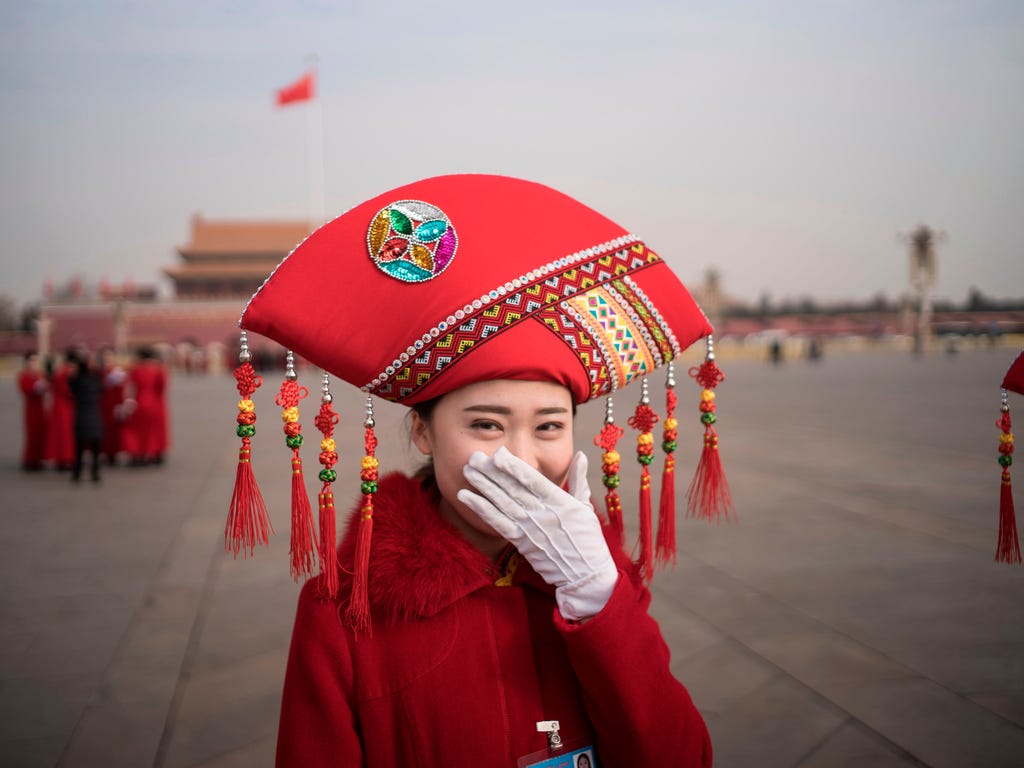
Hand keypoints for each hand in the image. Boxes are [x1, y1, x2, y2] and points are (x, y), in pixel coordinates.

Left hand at [458, 447, 617, 620]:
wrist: (585, 575)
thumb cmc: (587, 539)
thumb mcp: (585, 506)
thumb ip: (579, 479)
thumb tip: (580, 454)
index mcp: (560, 502)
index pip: (532, 480)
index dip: (514, 467)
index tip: (498, 453)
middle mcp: (542, 514)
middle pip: (512, 489)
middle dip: (492, 471)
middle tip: (473, 456)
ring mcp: (529, 529)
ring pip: (502, 503)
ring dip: (483, 486)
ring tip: (467, 471)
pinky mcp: (520, 542)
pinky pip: (497, 523)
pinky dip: (481, 509)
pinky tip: (467, 497)